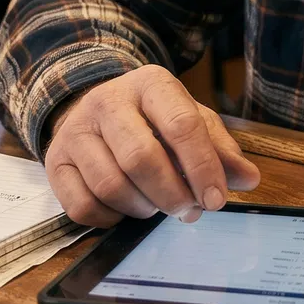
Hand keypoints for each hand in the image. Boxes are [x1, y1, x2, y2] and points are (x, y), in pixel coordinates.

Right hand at [44, 64, 261, 226]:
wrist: (94, 109)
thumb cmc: (153, 119)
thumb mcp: (190, 121)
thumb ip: (220, 149)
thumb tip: (248, 179)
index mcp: (151, 84)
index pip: (181, 125)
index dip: (202, 168)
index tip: (216, 200)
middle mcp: (108, 101)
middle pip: (141, 158)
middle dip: (171, 195)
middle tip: (188, 211)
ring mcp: (76, 130)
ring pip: (111, 185)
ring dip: (143, 208)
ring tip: (157, 206)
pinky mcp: (55, 162)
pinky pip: (82, 206)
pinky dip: (110, 219)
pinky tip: (125, 209)